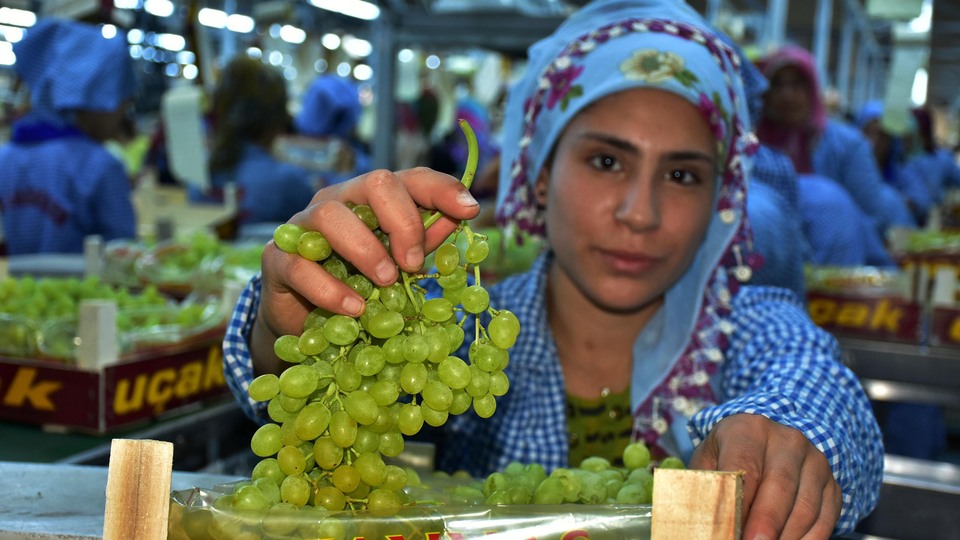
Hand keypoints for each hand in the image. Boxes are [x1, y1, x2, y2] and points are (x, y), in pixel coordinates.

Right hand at [251, 167, 479, 374]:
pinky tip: (355, 308)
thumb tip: (457, 222)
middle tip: (414, 263)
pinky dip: (332, 290)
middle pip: (375, 183)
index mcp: (373, 200)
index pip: (411, 178)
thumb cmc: (357, 285)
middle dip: (403, 221)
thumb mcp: (397, 266)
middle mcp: (339, 201)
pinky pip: (302, 265)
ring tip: (386, 282)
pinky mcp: (278, 259)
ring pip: (331, 215)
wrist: (304, 321)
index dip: (443, 189)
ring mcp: (304, 226)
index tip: (470, 209)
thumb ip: (424, 243)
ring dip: (366, 250)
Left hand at [689, 413, 841, 539]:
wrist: (767, 442)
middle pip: (780, 486)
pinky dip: (808, 538)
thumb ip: (705, 486)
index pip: (745, 467)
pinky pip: (825, 518)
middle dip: (765, 523)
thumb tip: (702, 521)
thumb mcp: (709, 460)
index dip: (739, 503)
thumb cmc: (729, 456)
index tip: (732, 529)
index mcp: (749, 429)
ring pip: (805, 506)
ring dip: (787, 535)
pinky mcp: (831, 484)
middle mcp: (787, 440)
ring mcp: (815, 461)